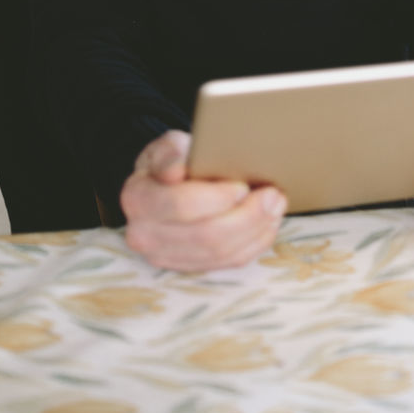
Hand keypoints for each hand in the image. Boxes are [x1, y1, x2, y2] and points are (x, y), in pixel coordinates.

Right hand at [121, 131, 286, 271]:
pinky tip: (267, 223)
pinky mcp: (188, 267)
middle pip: (205, 236)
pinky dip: (253, 243)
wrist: (163, 184)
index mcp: (137, 199)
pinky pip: (227, 263)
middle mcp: (144, 235)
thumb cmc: (171, 160)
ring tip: (275, 205)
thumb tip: (178, 165)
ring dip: (255, 230)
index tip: (242, 186)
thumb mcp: (167, 145)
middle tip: (272, 195)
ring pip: (220, 254)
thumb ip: (171, 151)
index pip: (181, 205)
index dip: (216, 198)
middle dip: (246, 217)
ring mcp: (165, 257)